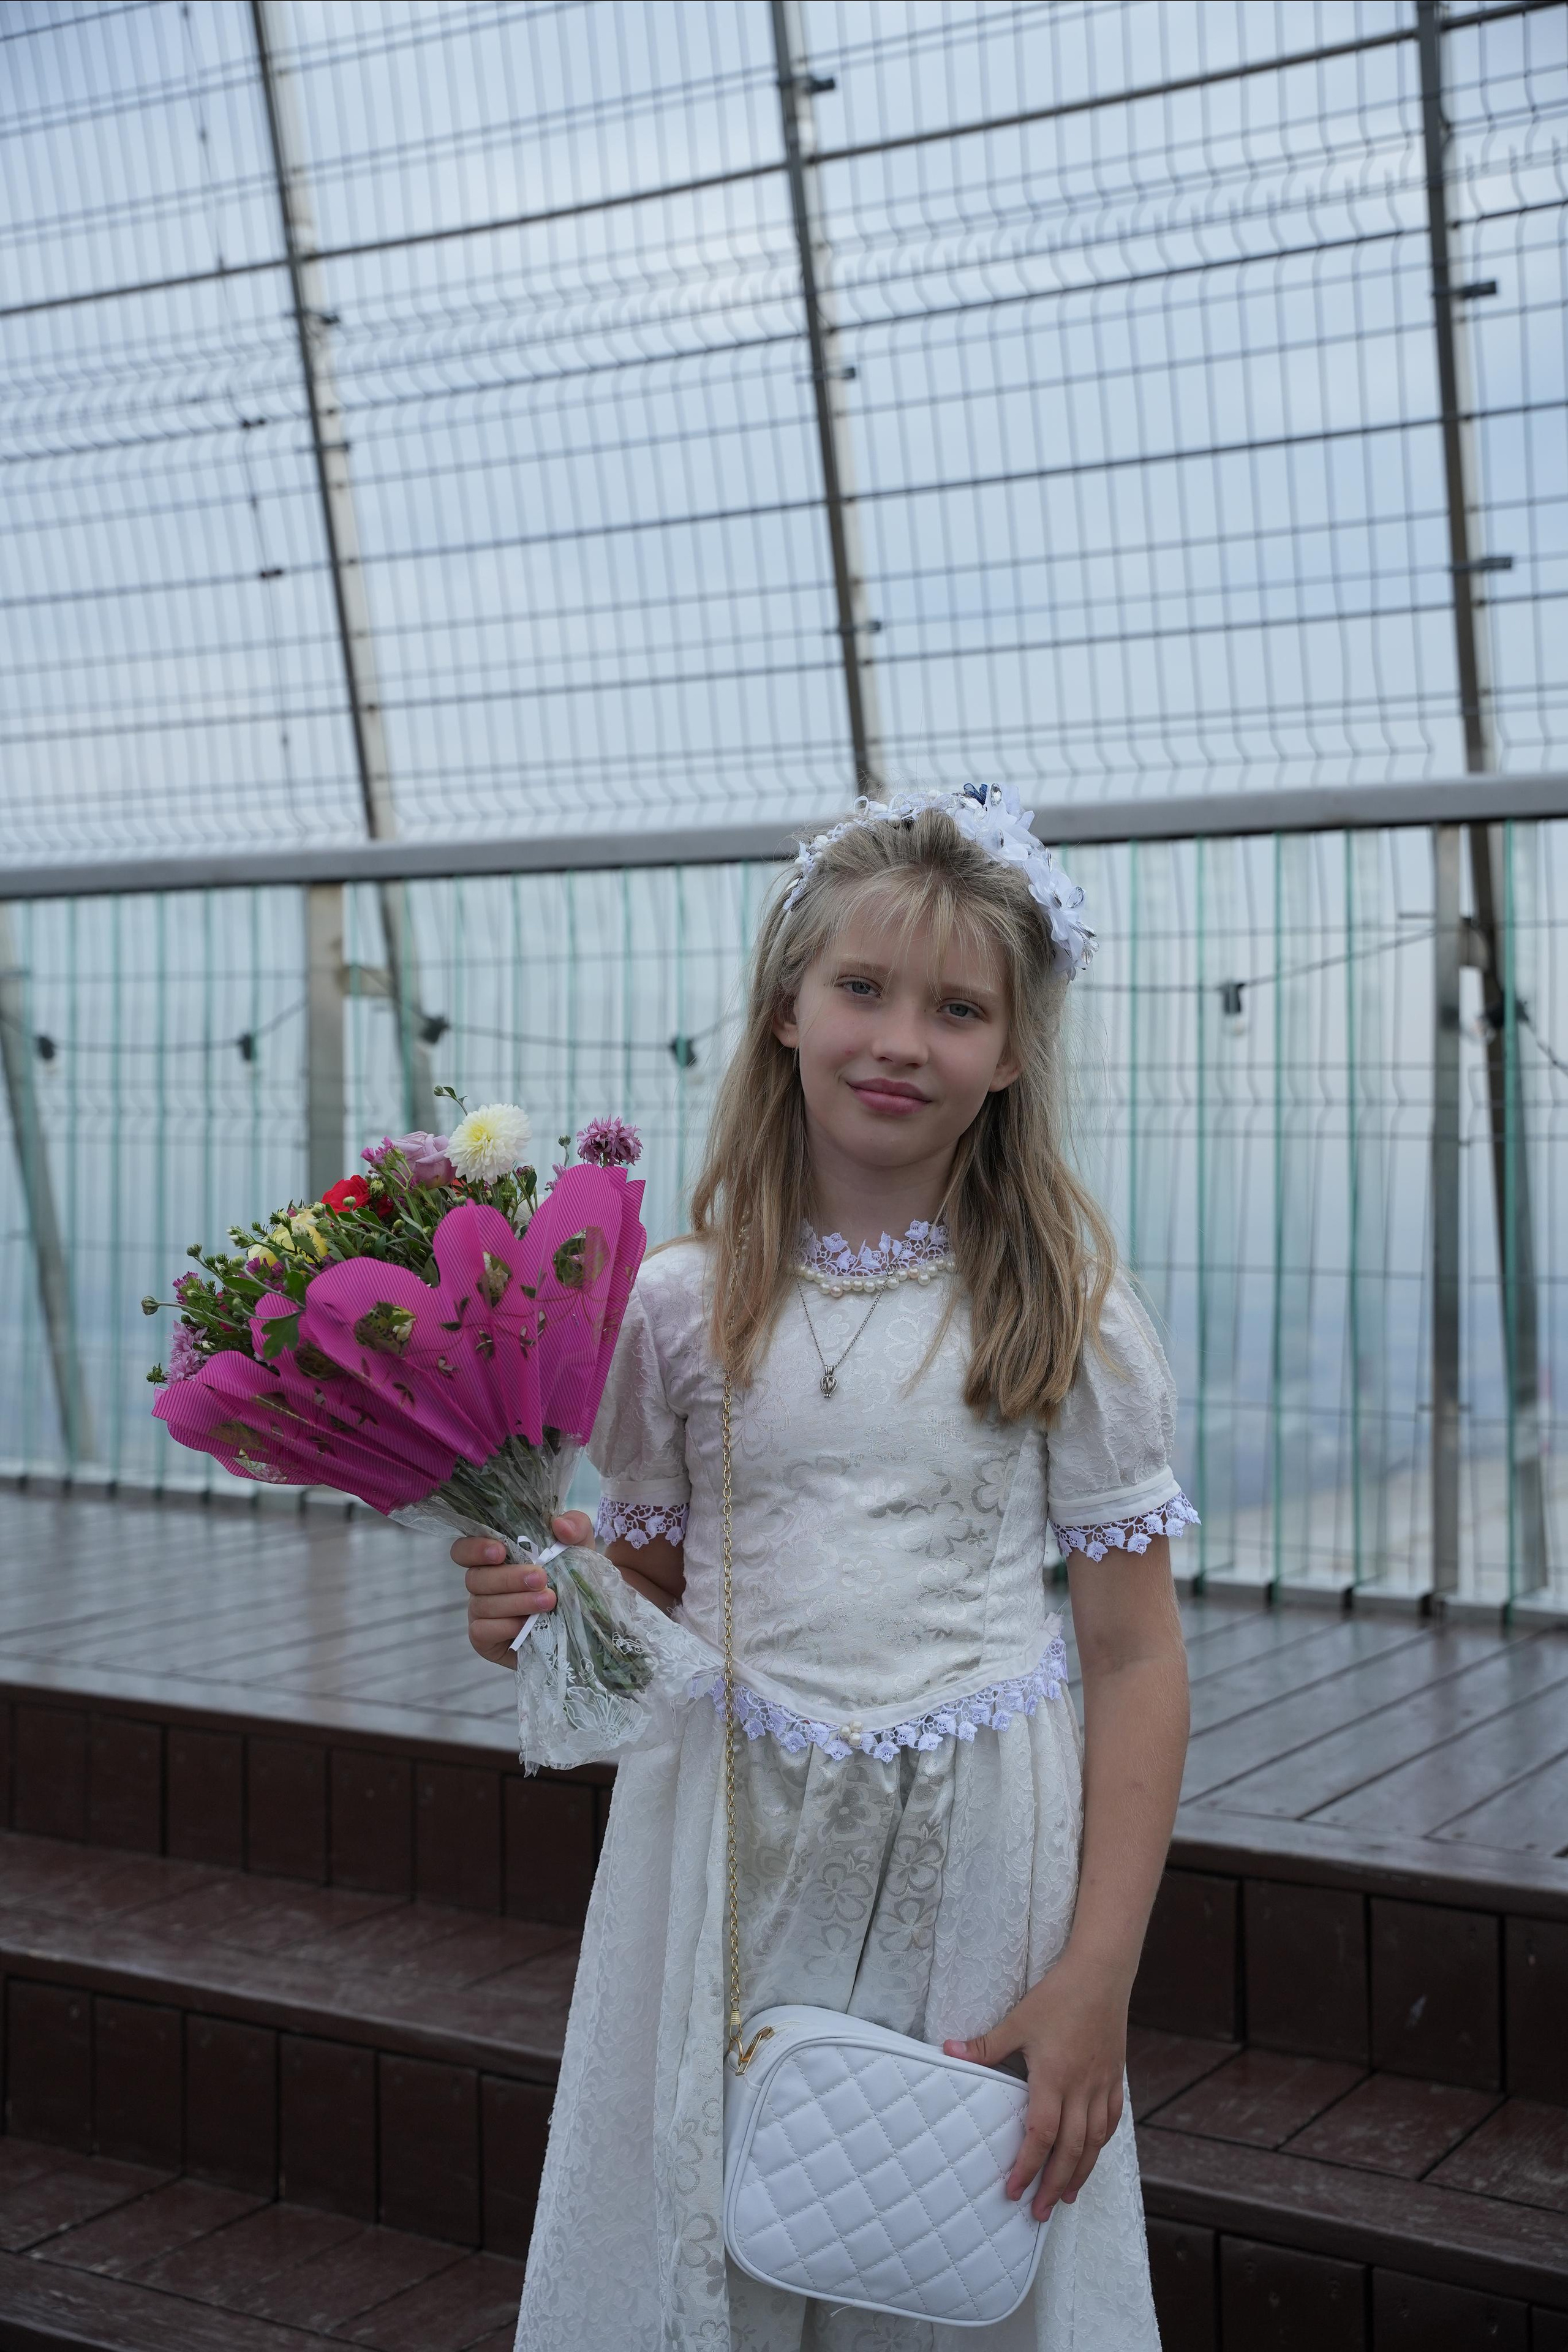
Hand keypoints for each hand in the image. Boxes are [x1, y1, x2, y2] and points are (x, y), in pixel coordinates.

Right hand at [453, 1510, 592, 1666]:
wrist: (581, 1622)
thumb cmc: (570, 1577)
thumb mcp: (579, 1548)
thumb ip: (575, 1526)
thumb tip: (560, 1524)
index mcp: (494, 1557)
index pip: (464, 1550)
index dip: (474, 1549)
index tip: (499, 1552)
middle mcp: (482, 1583)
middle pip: (475, 1578)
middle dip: (508, 1578)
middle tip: (541, 1578)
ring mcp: (481, 1612)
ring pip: (482, 1604)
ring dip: (516, 1602)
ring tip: (548, 1601)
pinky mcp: (485, 1640)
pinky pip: (481, 1631)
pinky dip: (505, 1627)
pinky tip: (527, 1626)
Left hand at [944, 1955, 1127, 2219]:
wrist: (1101, 1975)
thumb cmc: (1057, 1996)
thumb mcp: (1017, 2020)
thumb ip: (985, 2045)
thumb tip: (947, 2051)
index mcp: (1054, 2079)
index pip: (1041, 2135)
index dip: (1027, 2166)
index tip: (1013, 2190)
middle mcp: (1080, 2089)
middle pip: (1070, 2151)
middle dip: (1052, 2185)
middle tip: (1038, 2213)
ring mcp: (1101, 2086)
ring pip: (1093, 2143)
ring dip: (1079, 2173)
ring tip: (1065, 2197)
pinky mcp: (1114, 2078)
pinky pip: (1110, 2121)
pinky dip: (1100, 2145)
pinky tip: (1091, 2156)